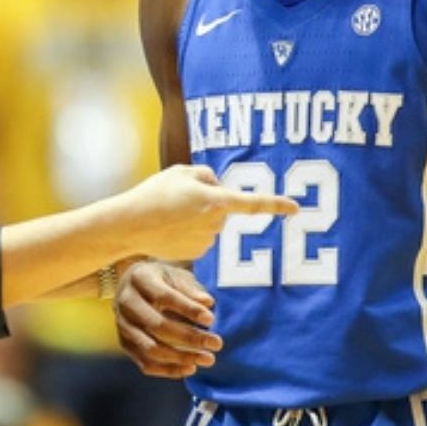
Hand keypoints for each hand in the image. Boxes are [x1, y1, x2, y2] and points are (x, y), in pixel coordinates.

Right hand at [115, 164, 297, 261]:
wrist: (130, 224)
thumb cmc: (154, 194)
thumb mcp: (180, 172)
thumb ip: (207, 175)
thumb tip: (219, 189)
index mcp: (216, 200)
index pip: (253, 202)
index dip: (276, 204)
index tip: (296, 208)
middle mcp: (216, 223)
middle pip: (223, 209)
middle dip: (209, 202)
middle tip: (179, 197)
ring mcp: (207, 241)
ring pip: (211, 224)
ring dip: (196, 218)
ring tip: (168, 213)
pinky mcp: (196, 253)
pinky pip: (200, 238)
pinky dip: (188, 233)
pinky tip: (168, 228)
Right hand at [116, 260, 220, 378]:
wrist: (133, 285)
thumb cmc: (161, 279)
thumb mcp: (175, 275)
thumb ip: (190, 288)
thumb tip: (207, 303)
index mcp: (139, 279)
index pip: (164, 296)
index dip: (188, 309)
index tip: (210, 319)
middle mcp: (126, 302)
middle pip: (158, 325)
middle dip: (190, 337)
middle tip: (216, 343)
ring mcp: (123, 325)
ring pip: (151, 348)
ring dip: (182, 357)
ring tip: (207, 359)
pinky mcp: (125, 343)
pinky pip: (145, 363)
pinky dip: (169, 370)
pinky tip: (190, 368)